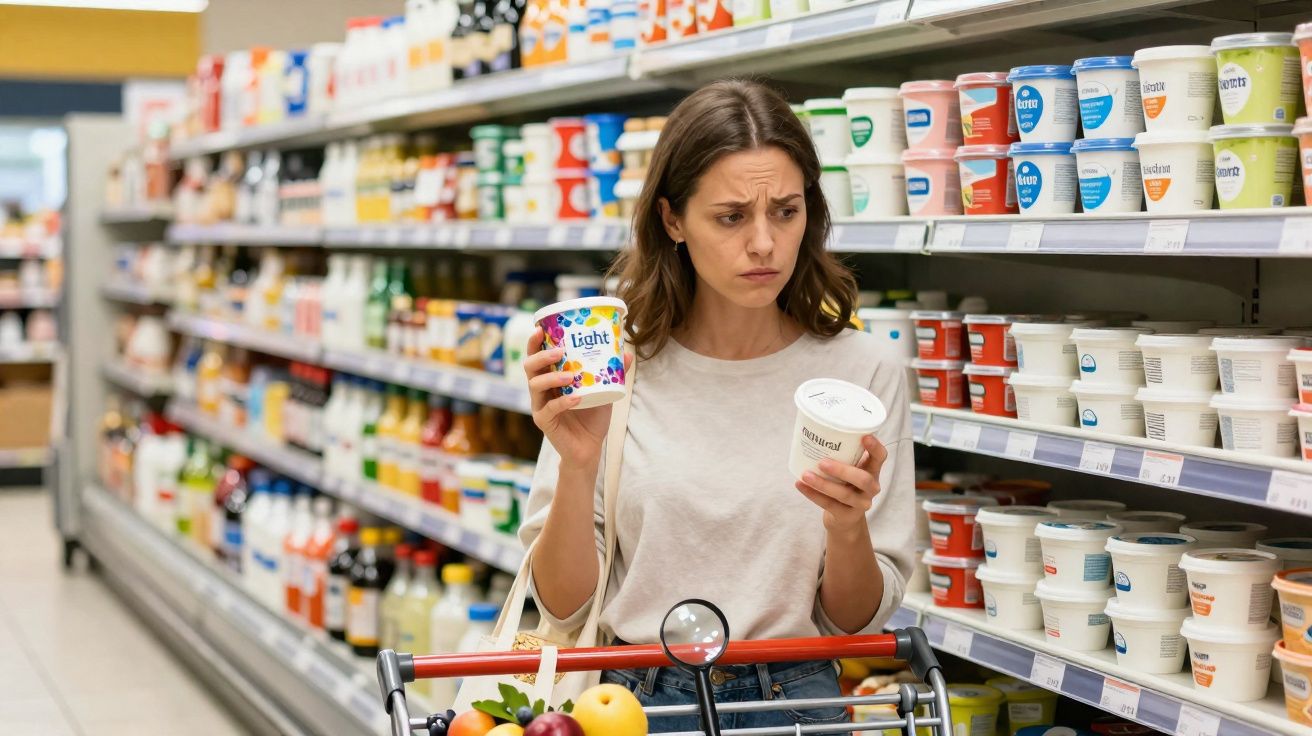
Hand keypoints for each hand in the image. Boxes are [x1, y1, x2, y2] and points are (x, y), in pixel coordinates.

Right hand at [524, 326, 632, 466]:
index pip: (536, 356)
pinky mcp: (544, 421)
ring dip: (552, 377)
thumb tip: (626, 353)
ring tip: (570, 376)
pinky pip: (549, 409)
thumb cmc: (592, 415)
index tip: (540, 328)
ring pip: (535, 385)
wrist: (590, 446)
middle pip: (530, 367)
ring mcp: (540, 405)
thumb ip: (611, 373)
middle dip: (541, 355)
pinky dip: (563, 402)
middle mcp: (540, 389)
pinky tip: (576, 399)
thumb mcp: (604, 390)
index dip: (534, 342)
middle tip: (559, 351)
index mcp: (549, 377)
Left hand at [795, 435, 888, 533]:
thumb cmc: (845, 484)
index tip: (864, 436)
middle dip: (843, 470)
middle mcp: (871, 488)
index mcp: (872, 471)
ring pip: (844, 494)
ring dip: (823, 484)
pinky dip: (813, 495)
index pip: (880, 457)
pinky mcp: (847, 516)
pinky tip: (800, 485)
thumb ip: (841, 454)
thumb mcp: (849, 469)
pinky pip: (829, 505)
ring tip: (806, 475)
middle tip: (822, 463)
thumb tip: (813, 429)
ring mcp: (861, 504)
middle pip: (864, 479)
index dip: (875, 447)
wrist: (845, 519)